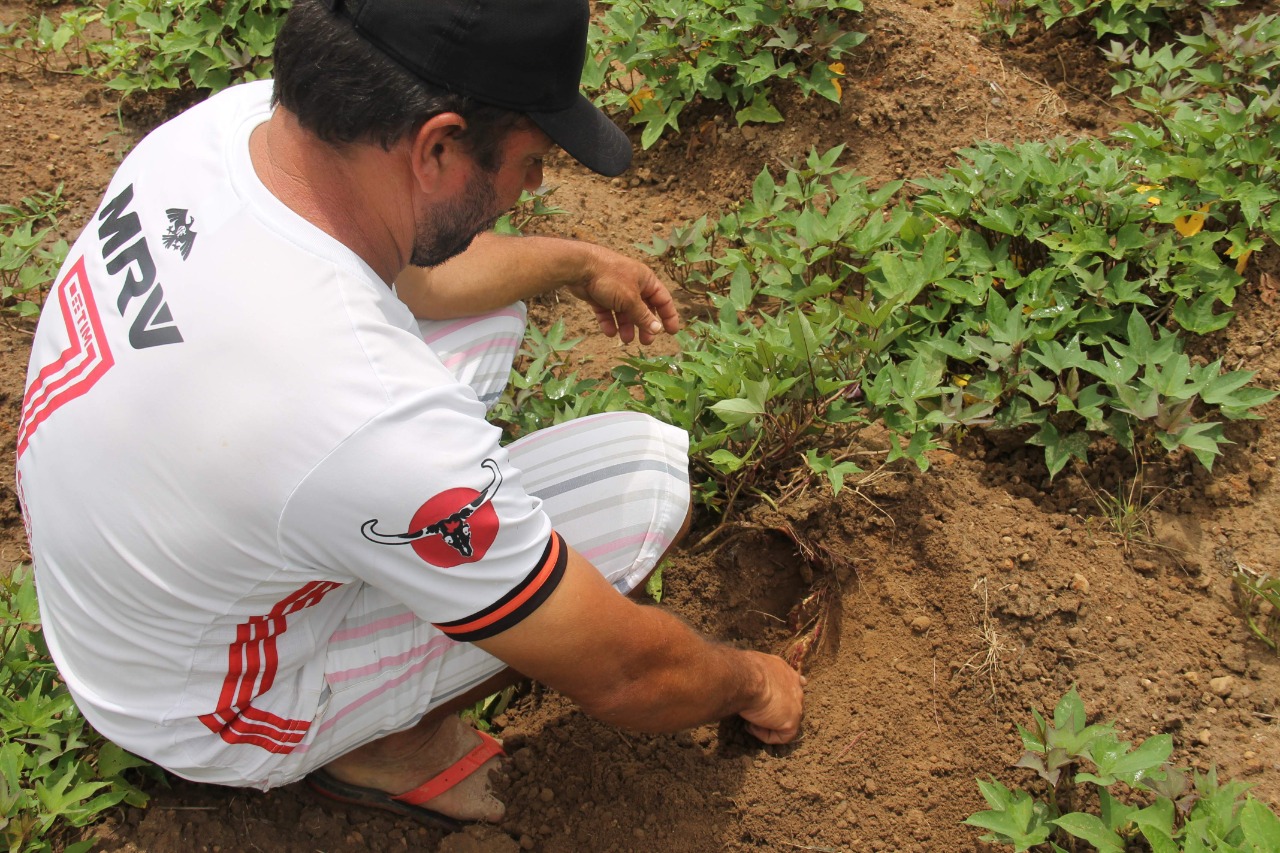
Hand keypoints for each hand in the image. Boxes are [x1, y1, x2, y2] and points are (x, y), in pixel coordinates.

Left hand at [566, 245, 680, 344]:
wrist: (580, 267)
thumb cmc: (611, 278)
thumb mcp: (630, 300)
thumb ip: (643, 316)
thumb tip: (657, 330)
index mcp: (646, 281)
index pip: (663, 300)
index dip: (668, 316)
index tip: (671, 332)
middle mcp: (632, 285)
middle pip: (643, 309)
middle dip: (645, 325)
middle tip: (646, 342)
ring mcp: (615, 290)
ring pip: (624, 312)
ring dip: (626, 326)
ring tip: (625, 339)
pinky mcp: (599, 295)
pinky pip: (607, 312)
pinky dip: (609, 322)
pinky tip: (610, 333)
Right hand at [739, 653, 805, 743]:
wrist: (746, 679)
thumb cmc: (742, 671)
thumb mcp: (750, 665)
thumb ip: (757, 673)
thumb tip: (747, 676)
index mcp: (785, 671)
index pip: (794, 683)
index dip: (785, 694)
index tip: (775, 700)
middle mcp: (795, 686)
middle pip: (792, 704)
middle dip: (776, 711)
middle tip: (756, 712)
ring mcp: (797, 705)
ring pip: (785, 722)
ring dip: (767, 724)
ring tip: (749, 719)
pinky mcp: (792, 721)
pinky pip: (782, 736)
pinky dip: (765, 735)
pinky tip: (752, 726)